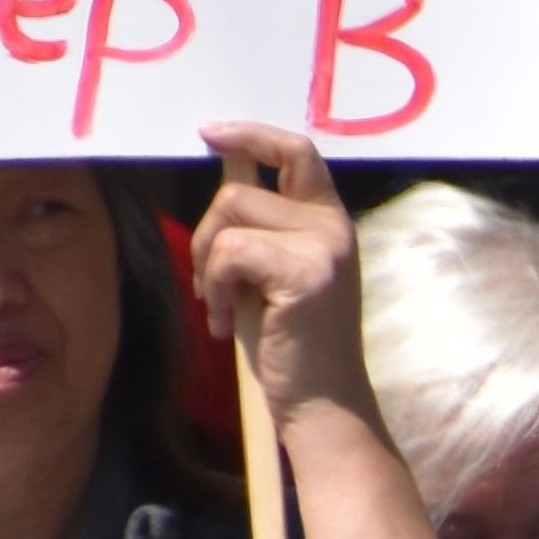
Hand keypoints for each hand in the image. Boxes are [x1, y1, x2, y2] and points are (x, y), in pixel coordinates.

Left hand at [189, 122, 375, 424]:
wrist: (322, 405)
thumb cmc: (293, 348)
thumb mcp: (274, 275)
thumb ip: (261, 228)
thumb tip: (223, 177)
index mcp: (329, 221)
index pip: (296, 151)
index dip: (251, 135)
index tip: (211, 133)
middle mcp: (333, 226)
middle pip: (237, 190)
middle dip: (204, 237)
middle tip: (212, 287)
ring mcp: (324, 246)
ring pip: (229, 216)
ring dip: (208, 266)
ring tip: (222, 309)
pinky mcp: (307, 272)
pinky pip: (232, 251)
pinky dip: (216, 287)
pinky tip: (226, 322)